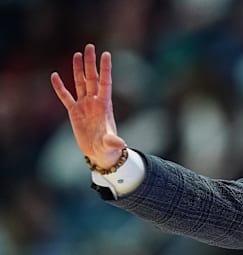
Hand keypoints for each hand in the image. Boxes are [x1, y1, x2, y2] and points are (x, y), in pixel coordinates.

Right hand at [50, 44, 125, 168]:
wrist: (100, 154)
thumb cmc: (109, 149)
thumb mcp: (111, 145)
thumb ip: (113, 142)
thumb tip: (121, 144)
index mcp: (105, 106)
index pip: (105, 83)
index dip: (105, 69)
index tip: (106, 54)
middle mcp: (95, 102)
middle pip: (92, 78)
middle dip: (91, 63)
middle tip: (90, 46)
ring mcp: (84, 106)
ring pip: (80, 83)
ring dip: (78, 70)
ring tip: (77, 54)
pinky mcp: (74, 112)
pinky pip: (65, 97)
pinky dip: (60, 87)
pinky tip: (54, 76)